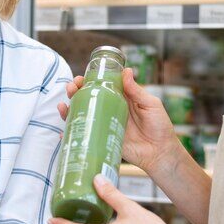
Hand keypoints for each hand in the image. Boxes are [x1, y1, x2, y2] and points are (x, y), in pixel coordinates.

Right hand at [58, 68, 184, 175]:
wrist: (161, 152)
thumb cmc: (160, 126)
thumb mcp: (150, 104)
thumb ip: (137, 90)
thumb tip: (126, 71)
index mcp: (121, 98)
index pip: (101, 86)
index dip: (89, 81)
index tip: (81, 78)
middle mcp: (110, 110)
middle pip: (88, 99)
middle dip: (75, 92)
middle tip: (71, 89)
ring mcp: (105, 125)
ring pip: (83, 115)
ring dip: (70, 109)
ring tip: (64, 106)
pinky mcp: (103, 140)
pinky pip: (86, 136)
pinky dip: (71, 133)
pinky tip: (62, 131)